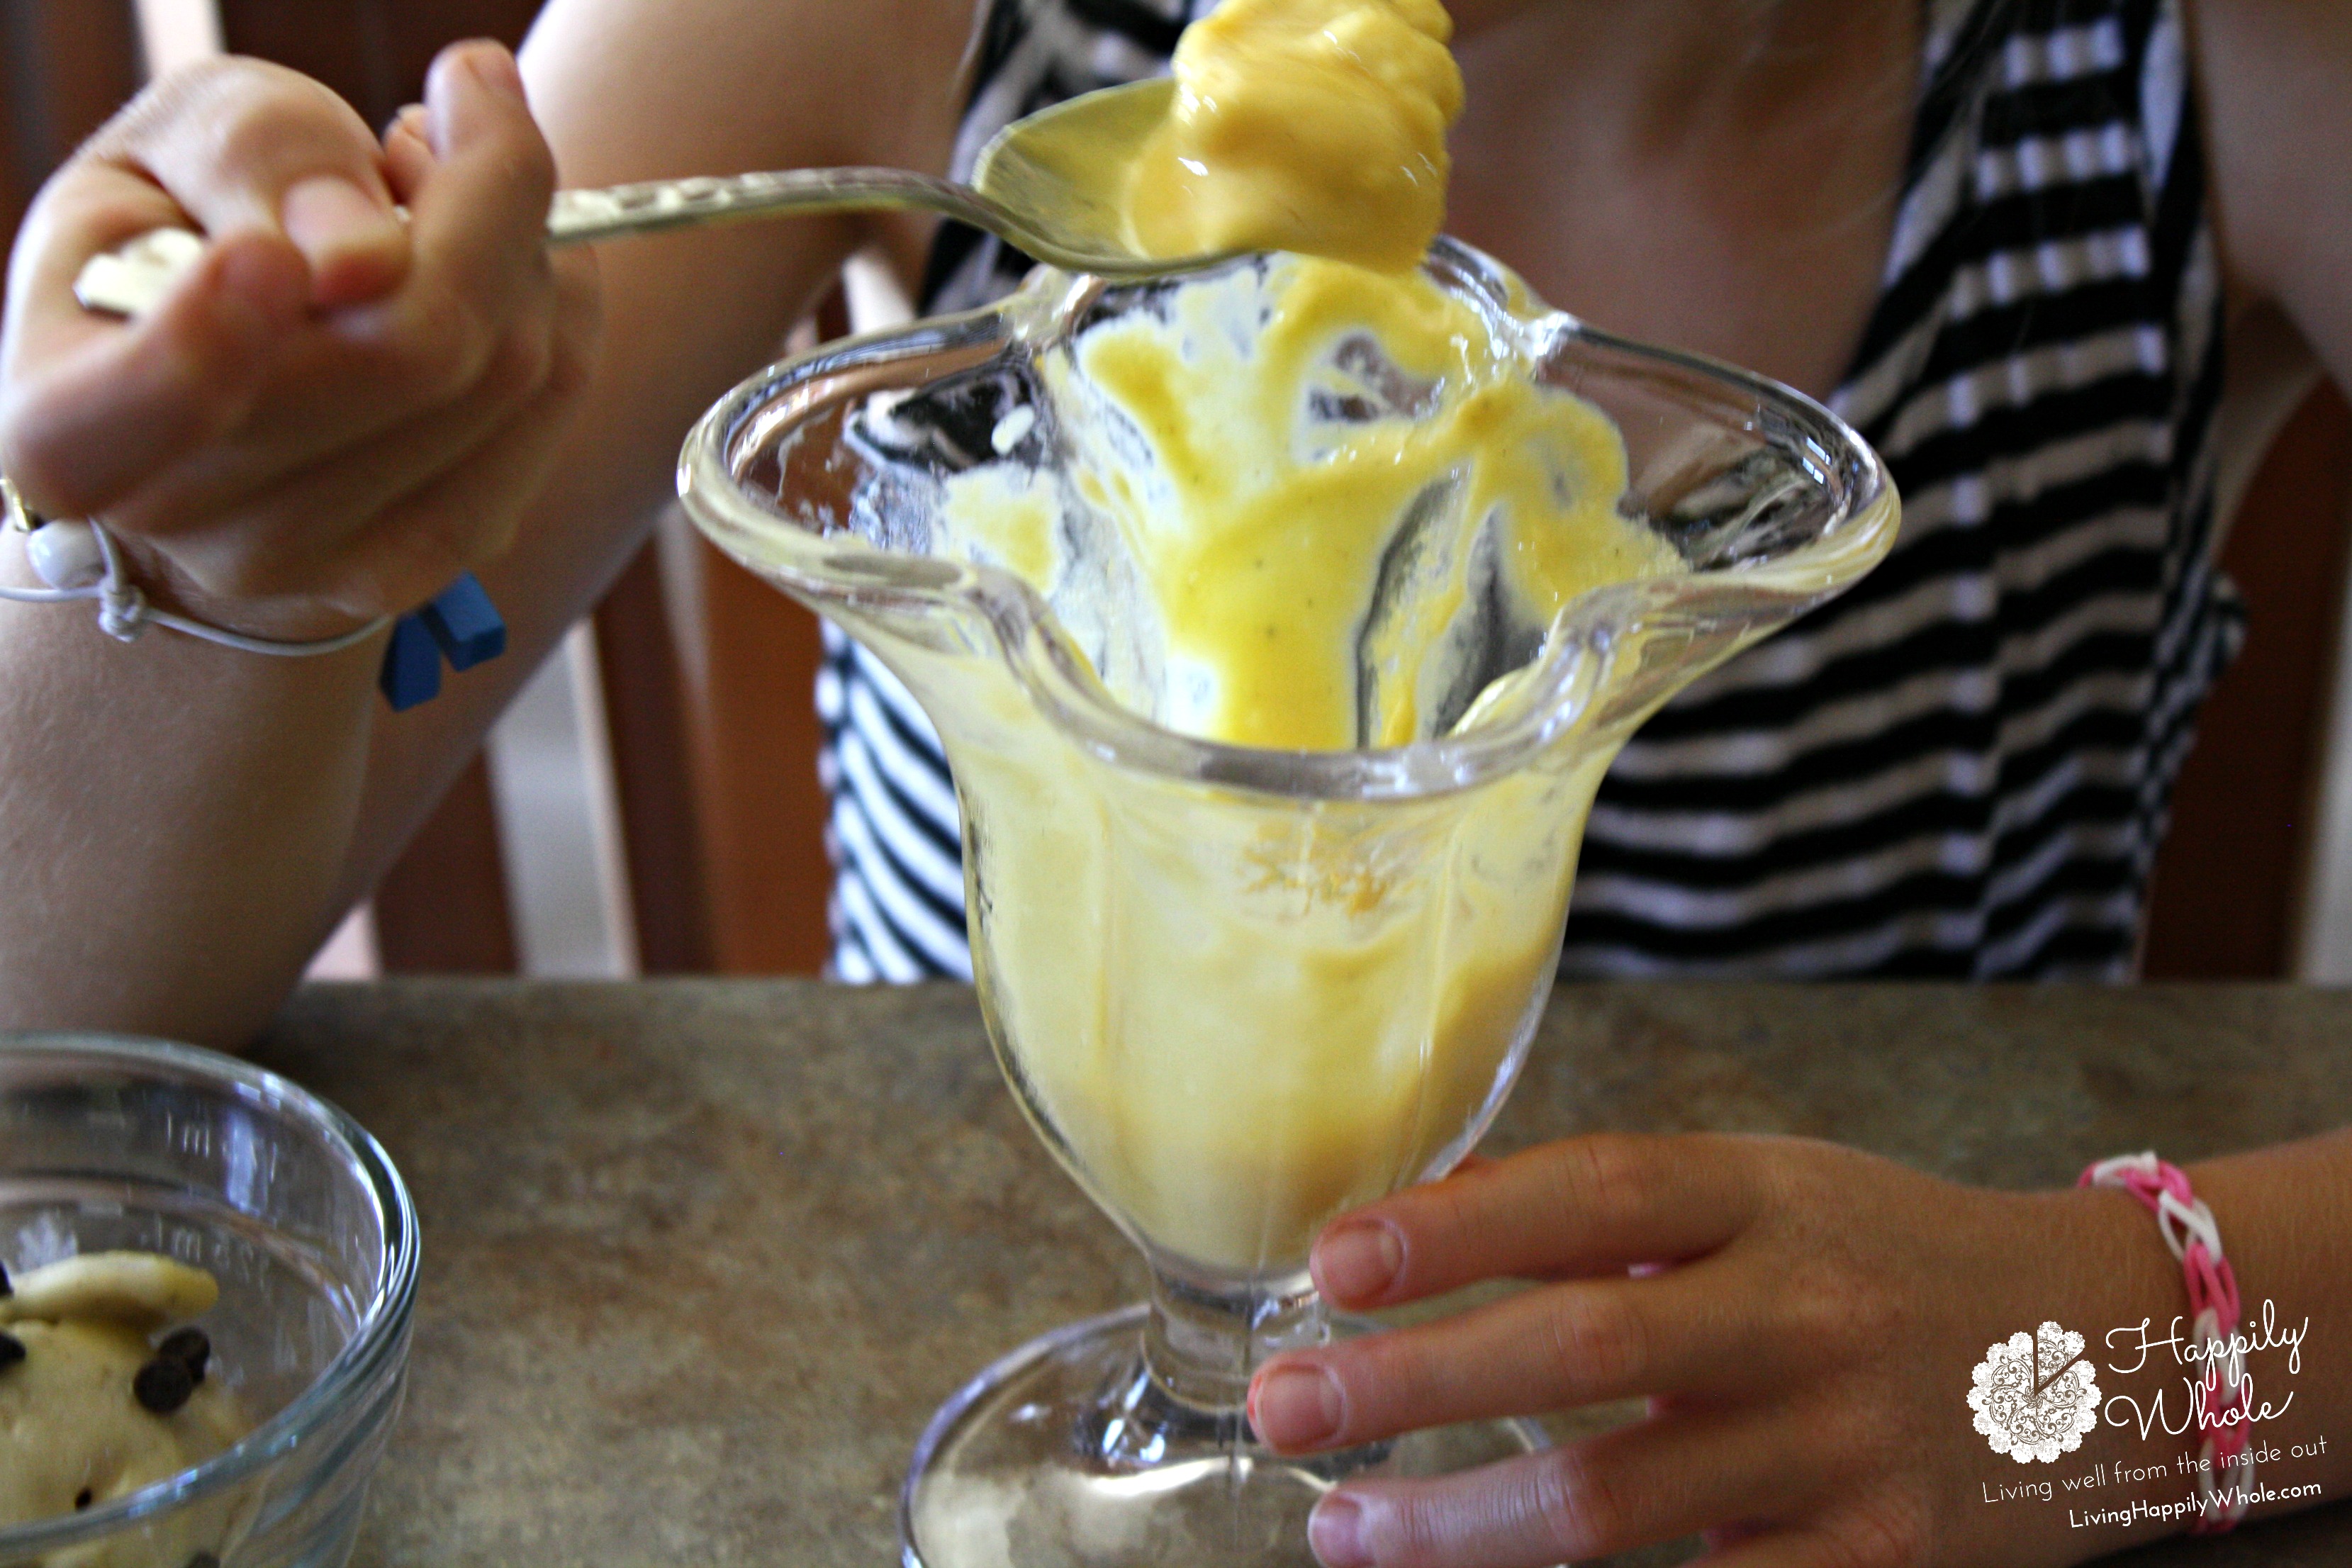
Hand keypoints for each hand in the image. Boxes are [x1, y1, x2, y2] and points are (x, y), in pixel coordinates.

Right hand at [0, 42, 598, 639]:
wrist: (233, 373)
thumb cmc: (188, 230)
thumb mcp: (181, 144)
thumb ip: (258, 162)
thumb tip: (365, 256)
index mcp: (68, 418)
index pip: (126, 415)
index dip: (202, 347)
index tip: (263, 251)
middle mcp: (186, 517)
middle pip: (405, 352)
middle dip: (471, 193)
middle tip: (428, 128)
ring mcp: (313, 563)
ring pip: (506, 375)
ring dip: (520, 245)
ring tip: (439, 197)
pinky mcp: (427, 565)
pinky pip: (552, 408)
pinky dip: (558, 306)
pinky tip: (500, 265)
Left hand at [1247, 1133, 2187, 1567]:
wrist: (2107, 1348)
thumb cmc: (1884, 1255)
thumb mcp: (1767, 1192)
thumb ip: (1614, 1210)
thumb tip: (1424, 1216)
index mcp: (1767, 1195)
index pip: (1595, 1190)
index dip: (1455, 1226)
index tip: (1331, 1262)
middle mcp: (1807, 1310)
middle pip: (1586, 1348)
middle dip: (1415, 1384)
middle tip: (1285, 1407)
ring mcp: (1847, 1446)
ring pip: (1618, 1500)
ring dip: (1458, 1527)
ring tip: (1343, 1531)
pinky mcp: (1882, 1561)